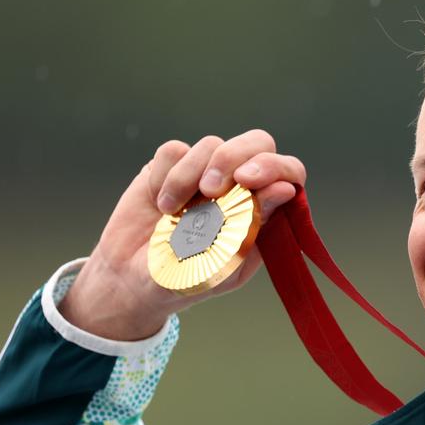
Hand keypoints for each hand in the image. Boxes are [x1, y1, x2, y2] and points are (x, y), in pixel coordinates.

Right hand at [58, 129, 306, 339]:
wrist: (135, 282)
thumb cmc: (187, 279)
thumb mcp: (223, 264)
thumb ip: (253, 226)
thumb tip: (285, 188)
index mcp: (264, 210)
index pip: (289, 172)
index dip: (275, 168)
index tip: (247, 181)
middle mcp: (241, 185)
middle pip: (258, 142)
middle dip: (234, 157)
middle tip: (210, 189)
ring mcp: (207, 171)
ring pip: (212, 144)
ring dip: (188, 178)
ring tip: (172, 213)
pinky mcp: (173, 165)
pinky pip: (174, 151)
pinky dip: (164, 177)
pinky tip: (160, 204)